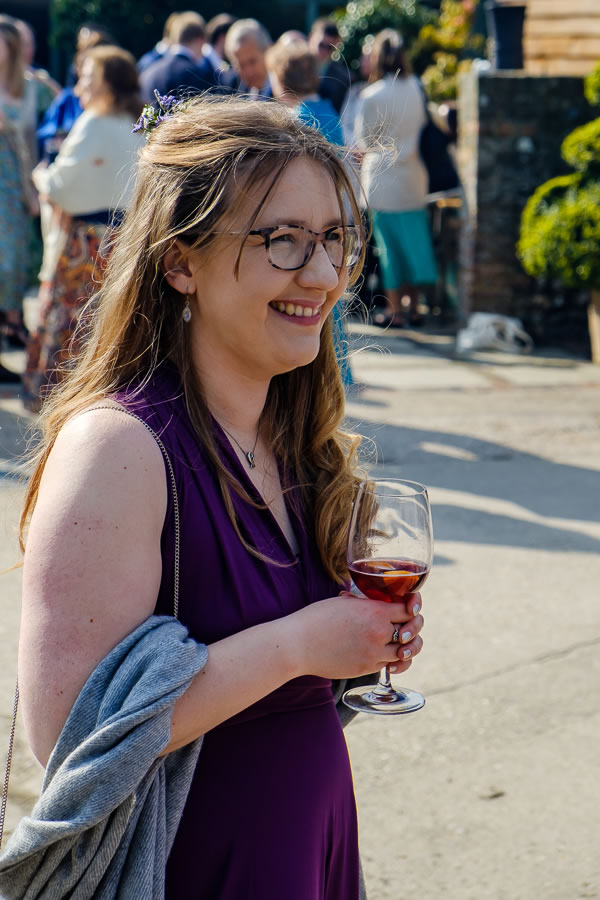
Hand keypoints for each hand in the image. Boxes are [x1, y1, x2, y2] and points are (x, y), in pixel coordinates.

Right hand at [286, 592, 423, 680]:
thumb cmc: (316, 619)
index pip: (408, 609)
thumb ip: (365, 603)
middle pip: (412, 630)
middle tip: (409, 626)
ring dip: (409, 647)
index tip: (409, 607)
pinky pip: (390, 665)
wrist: (298, 645)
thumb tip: (374, 603)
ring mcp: (374, 654)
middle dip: (414, 627)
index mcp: (374, 612)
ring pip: (406, 652)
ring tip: (405, 644)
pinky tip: (393, 659)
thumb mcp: (344, 602)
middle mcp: (379, 633)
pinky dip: (395, 661)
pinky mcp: (366, 668)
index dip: (412, 606)